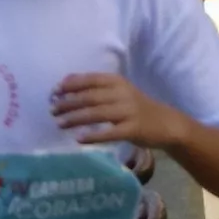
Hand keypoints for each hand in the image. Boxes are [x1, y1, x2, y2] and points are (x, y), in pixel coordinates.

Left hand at [50, 70, 177, 149]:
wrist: (166, 123)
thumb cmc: (136, 107)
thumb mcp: (118, 91)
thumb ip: (95, 87)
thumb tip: (65, 82)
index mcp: (117, 81)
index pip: (90, 79)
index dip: (70, 84)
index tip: (54, 91)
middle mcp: (122, 94)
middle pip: (90, 97)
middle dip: (68, 103)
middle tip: (52, 110)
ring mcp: (128, 112)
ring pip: (96, 114)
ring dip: (75, 119)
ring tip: (59, 124)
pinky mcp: (133, 130)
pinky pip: (109, 133)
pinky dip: (93, 136)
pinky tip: (78, 139)